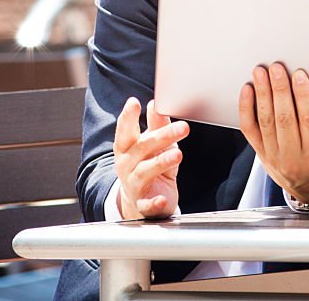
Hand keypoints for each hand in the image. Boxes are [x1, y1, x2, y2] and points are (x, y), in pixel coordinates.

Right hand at [113, 97, 188, 218]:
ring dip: (161, 162)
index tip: (134, 103)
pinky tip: (162, 199)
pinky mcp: (143, 204)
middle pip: (142, 148)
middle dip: (162, 136)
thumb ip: (156, 126)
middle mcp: (126, 165)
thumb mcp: (154, 145)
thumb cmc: (148, 166)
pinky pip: (147, 204)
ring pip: (145, 171)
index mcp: (126, 148)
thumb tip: (155, 104)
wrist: (141, 203)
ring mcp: (133, 185)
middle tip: (183, 127)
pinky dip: (154, 202)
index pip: (125, 130)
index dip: (128, 117)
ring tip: (177, 154)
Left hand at [239, 63, 308, 201]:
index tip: (299, 74)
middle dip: (279, 90)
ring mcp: (274, 157)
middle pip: (285, 119)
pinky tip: (248, 91)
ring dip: (262, 94)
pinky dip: (246, 108)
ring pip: (266, 121)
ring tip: (260, 73)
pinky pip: (249, 129)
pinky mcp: (260, 154)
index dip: (304, 95)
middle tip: (276, 68)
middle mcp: (294, 158)